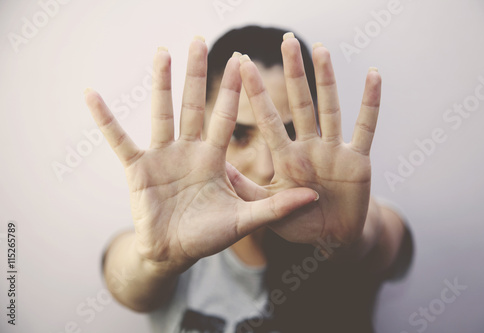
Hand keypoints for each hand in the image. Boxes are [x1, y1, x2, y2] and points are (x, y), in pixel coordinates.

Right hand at [84, 39, 317, 272]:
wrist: (174, 252)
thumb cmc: (208, 236)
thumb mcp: (244, 220)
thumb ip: (275, 208)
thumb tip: (314, 197)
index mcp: (214, 158)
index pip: (225, 117)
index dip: (234, 90)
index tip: (242, 60)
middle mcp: (188, 150)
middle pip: (193, 105)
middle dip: (197, 74)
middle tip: (201, 39)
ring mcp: (162, 156)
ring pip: (161, 112)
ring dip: (161, 83)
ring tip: (162, 51)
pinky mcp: (137, 168)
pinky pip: (119, 139)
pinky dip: (105, 120)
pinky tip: (91, 95)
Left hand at [231, 34, 381, 245]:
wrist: (332, 239)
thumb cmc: (298, 223)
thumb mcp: (267, 208)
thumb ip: (247, 189)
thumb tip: (217, 167)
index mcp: (286, 157)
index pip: (269, 119)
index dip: (256, 93)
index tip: (243, 64)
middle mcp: (309, 147)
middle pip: (299, 103)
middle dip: (293, 73)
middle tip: (285, 41)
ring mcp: (334, 151)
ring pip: (329, 108)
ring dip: (326, 79)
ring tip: (320, 48)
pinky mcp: (358, 160)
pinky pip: (366, 127)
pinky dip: (371, 103)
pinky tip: (373, 76)